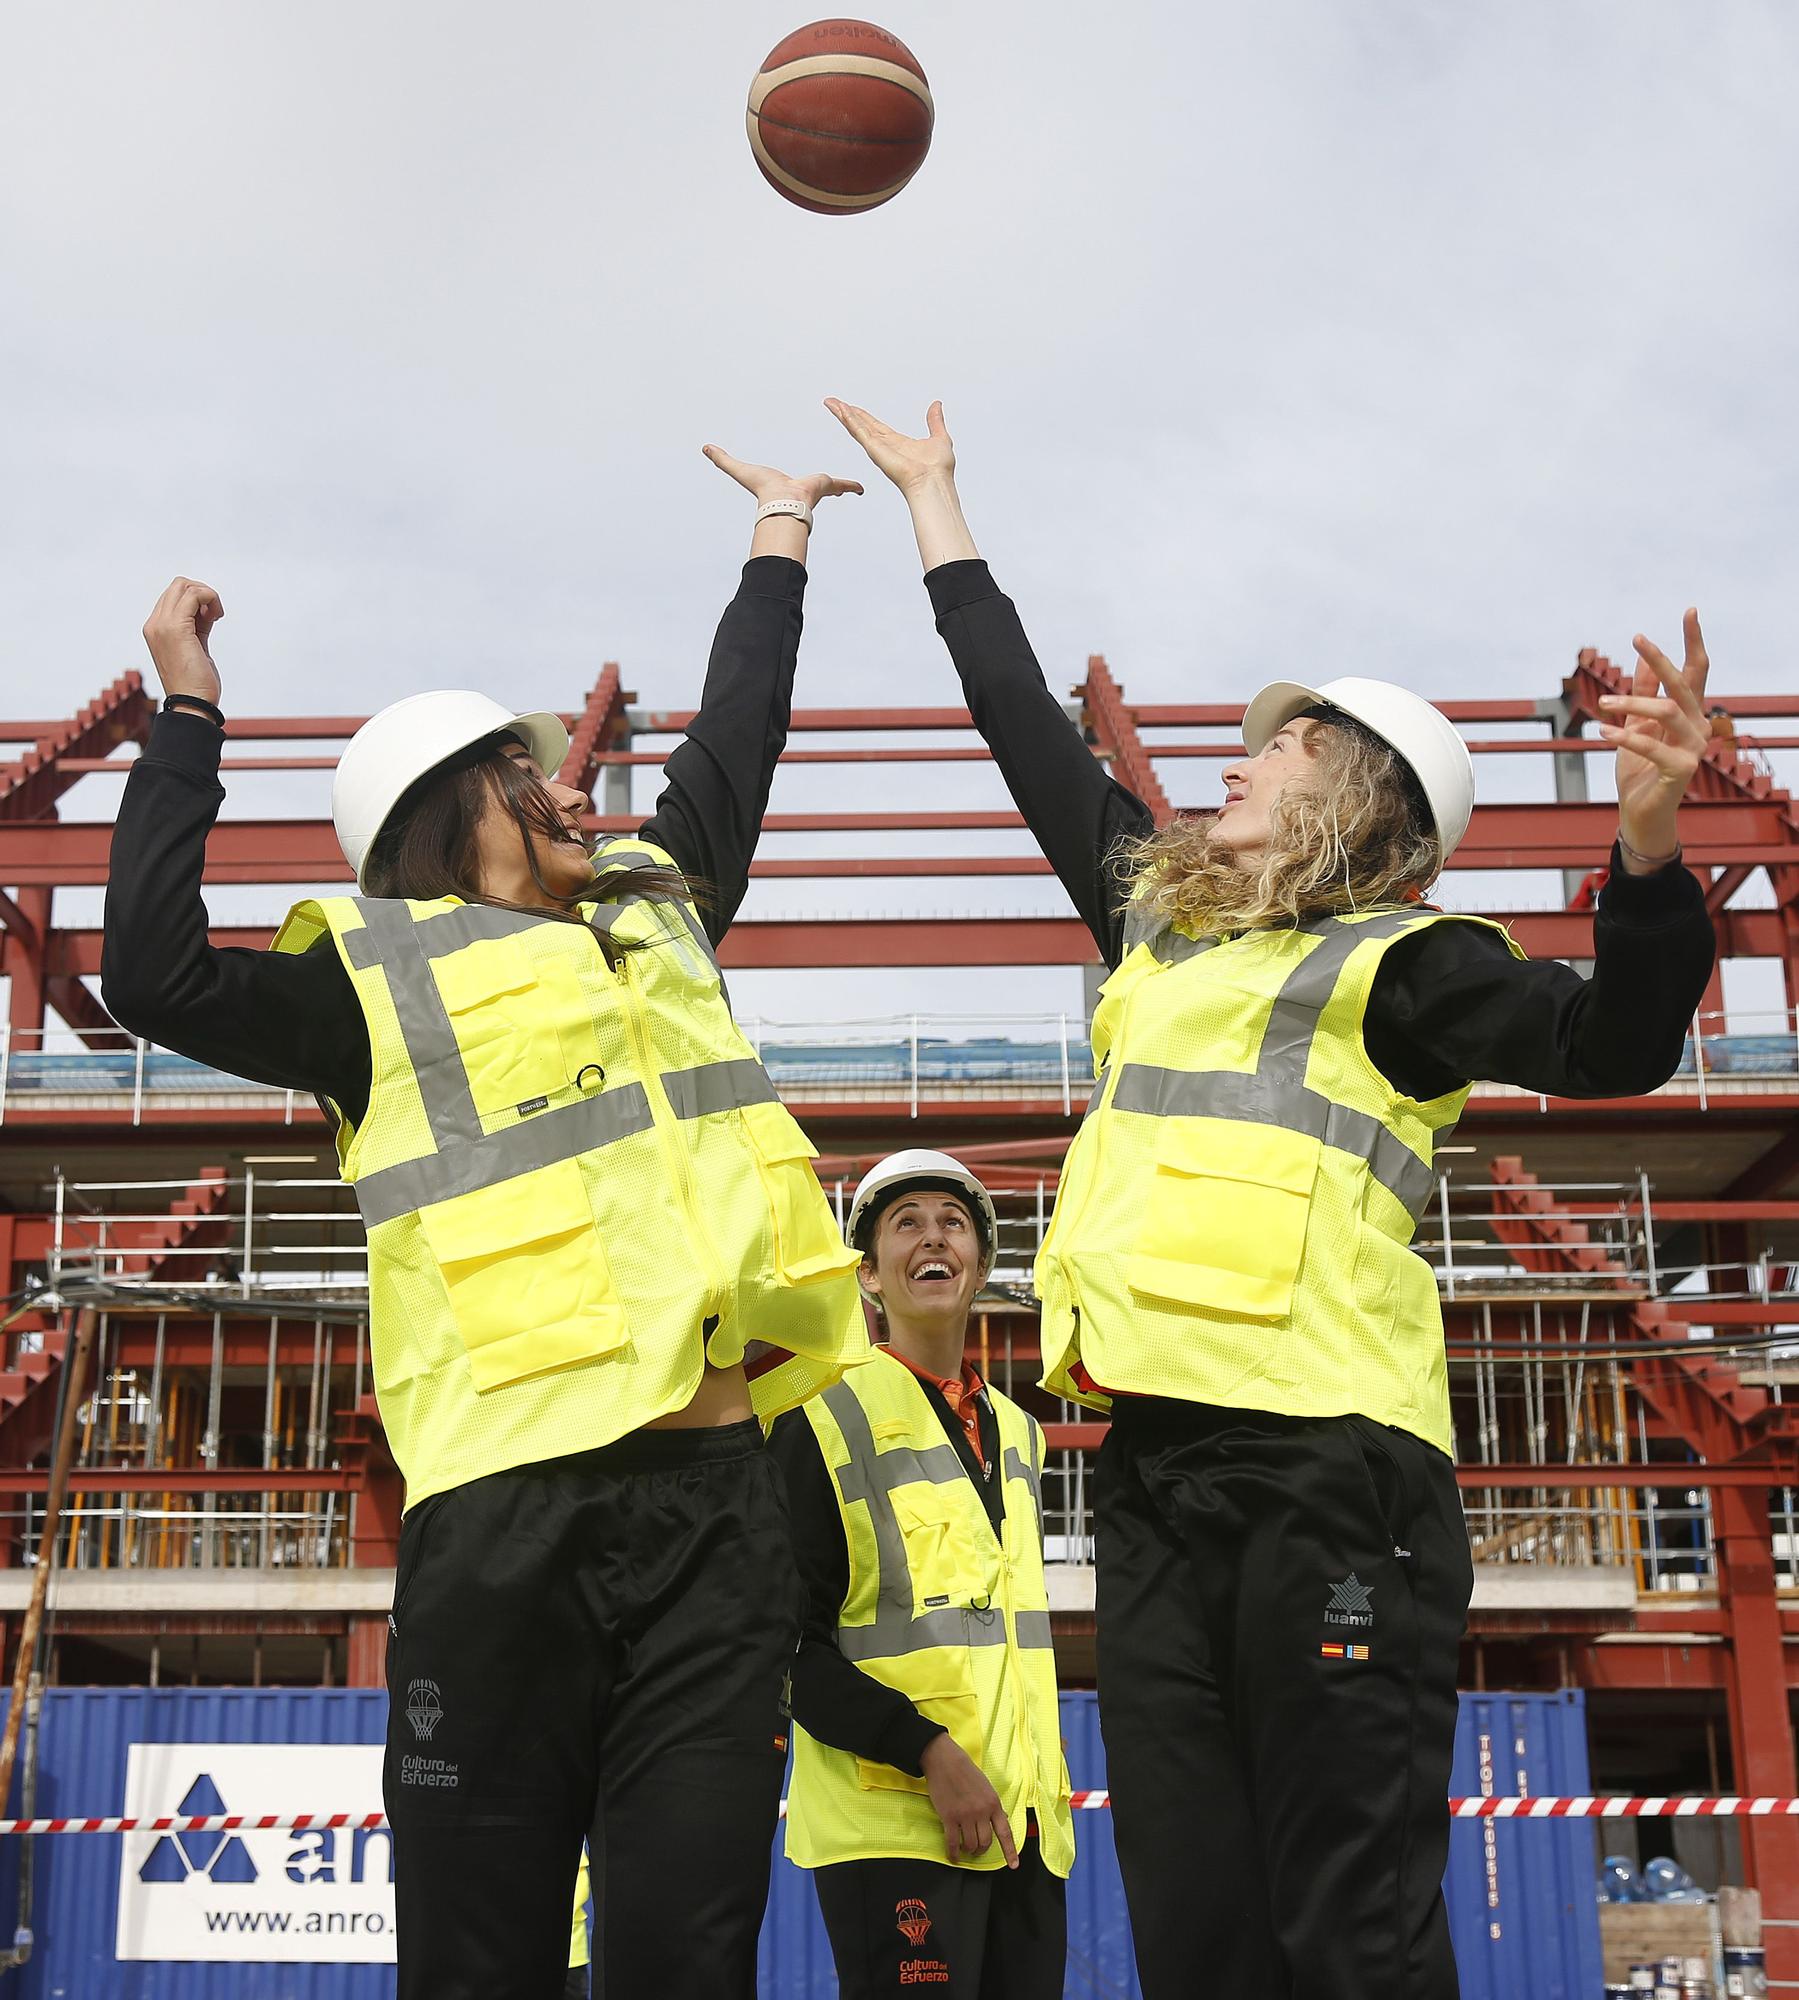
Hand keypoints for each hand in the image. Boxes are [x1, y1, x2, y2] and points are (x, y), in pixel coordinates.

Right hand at [143, 577, 223, 705]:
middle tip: (215, 614)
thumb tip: (207, 610)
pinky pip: (194, 595)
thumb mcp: (195, 648)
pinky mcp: (176, 628)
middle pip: (177, 585)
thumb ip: (196, 627)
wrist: (192, 705)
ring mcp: (162, 625)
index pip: (173, 596)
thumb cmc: (195, 684)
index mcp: (155, 629)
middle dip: (202, 592)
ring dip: (208, 595)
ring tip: (216, 615)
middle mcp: (154, 624)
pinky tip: (217, 615)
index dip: (196, 601)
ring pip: (184, 586)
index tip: (210, 618)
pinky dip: (210, 598)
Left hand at [700, 446, 862, 510]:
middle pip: (812, 488)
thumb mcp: (738, 469)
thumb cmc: (763, 489)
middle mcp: (803, 489)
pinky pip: (843, 485)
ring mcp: (817, 489)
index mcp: (786, 486)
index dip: (793, 487)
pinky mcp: (828, 486)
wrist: (783, 500)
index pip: (790, 486)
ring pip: (831, 487)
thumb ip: (723, 460)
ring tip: (850, 489)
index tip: (795, 487)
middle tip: (829, 488)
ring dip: (840, 488)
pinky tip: (860, 489)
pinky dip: (852, 486)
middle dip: (821, 489)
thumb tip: (704, 449)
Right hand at [824, 398, 954, 494]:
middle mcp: (885, 446)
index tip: (851, 407)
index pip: (875, 426)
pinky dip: (850, 420)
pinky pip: (859, 431)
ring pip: (856, 427)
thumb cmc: (938, 470)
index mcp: (897, 443)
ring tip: (831, 403)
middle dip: (847, 413)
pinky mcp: (875, 450)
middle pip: (861, 425)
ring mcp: (878, 448)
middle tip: (833, 402)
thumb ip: (935, 421)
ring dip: (843, 414)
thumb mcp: (939, 437)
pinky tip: (841, 409)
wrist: (934, 482)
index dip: (862, 416)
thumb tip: (937, 405)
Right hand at [919, 1732, 1017, 1867]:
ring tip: (965, 1848)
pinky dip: (953, 1853)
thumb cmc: (965, 1771)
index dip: (1010, 1851)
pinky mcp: (949, 1817)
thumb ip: (993, 1805)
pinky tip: (953, 1855)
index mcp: (993, 1803)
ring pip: (970, 1845)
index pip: (1005, 1832)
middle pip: (985, 1842)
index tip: (1013, 1865)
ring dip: (968, 1850)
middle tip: (977, 1849)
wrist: (945, 1760)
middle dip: (981, 1850)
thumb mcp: (986, 1786)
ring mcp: (965, 1815)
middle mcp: (981, 1811)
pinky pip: (953, 1842)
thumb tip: (1002, 1820)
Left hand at [1598, 609, 1710, 868]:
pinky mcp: (1681, 770)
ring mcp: (1694, 749)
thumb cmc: (1639, 768)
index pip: (1696, 671)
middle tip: (1639, 638)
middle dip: (1661, 659)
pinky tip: (1603, 732)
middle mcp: (1698, 727)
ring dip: (1632, 703)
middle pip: (1683, 684)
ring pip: (1666, 711)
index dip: (1693, 641)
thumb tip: (1641, 660)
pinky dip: (1626, 737)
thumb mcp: (1636, 725)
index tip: (1690, 610)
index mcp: (1689, 713)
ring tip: (1603, 702)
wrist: (1640, 812)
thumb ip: (1642, 694)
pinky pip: (1651, 746)